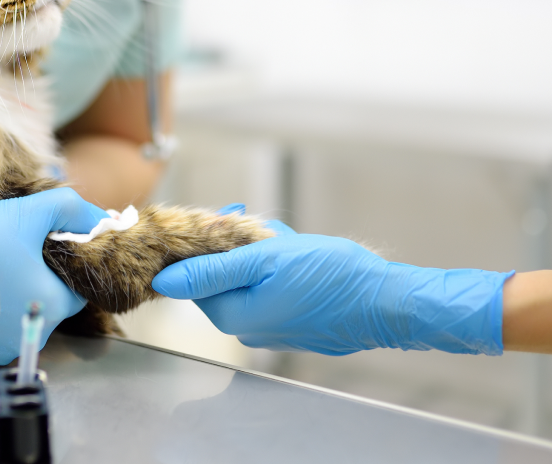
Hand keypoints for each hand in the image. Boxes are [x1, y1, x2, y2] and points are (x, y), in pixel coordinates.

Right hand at [0, 188, 106, 363]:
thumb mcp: (21, 213)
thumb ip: (68, 211)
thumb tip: (101, 218)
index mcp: (48, 307)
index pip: (78, 287)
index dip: (65, 259)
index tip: (41, 239)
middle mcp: (24, 337)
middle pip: (46, 300)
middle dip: (34, 272)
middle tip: (5, 242)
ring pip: (15, 310)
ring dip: (6, 286)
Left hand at [153, 224, 510, 355]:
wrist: (386, 302)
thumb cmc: (332, 278)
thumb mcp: (265, 260)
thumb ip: (210, 270)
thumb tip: (164, 280)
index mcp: (233, 316)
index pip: (192, 280)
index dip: (203, 246)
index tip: (222, 222)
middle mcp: (248, 330)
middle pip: (222, 278)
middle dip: (238, 247)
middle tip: (261, 228)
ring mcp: (273, 329)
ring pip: (250, 279)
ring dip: (261, 254)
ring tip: (288, 242)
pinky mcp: (294, 323)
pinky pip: (272, 289)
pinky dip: (280, 269)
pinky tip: (301, 256)